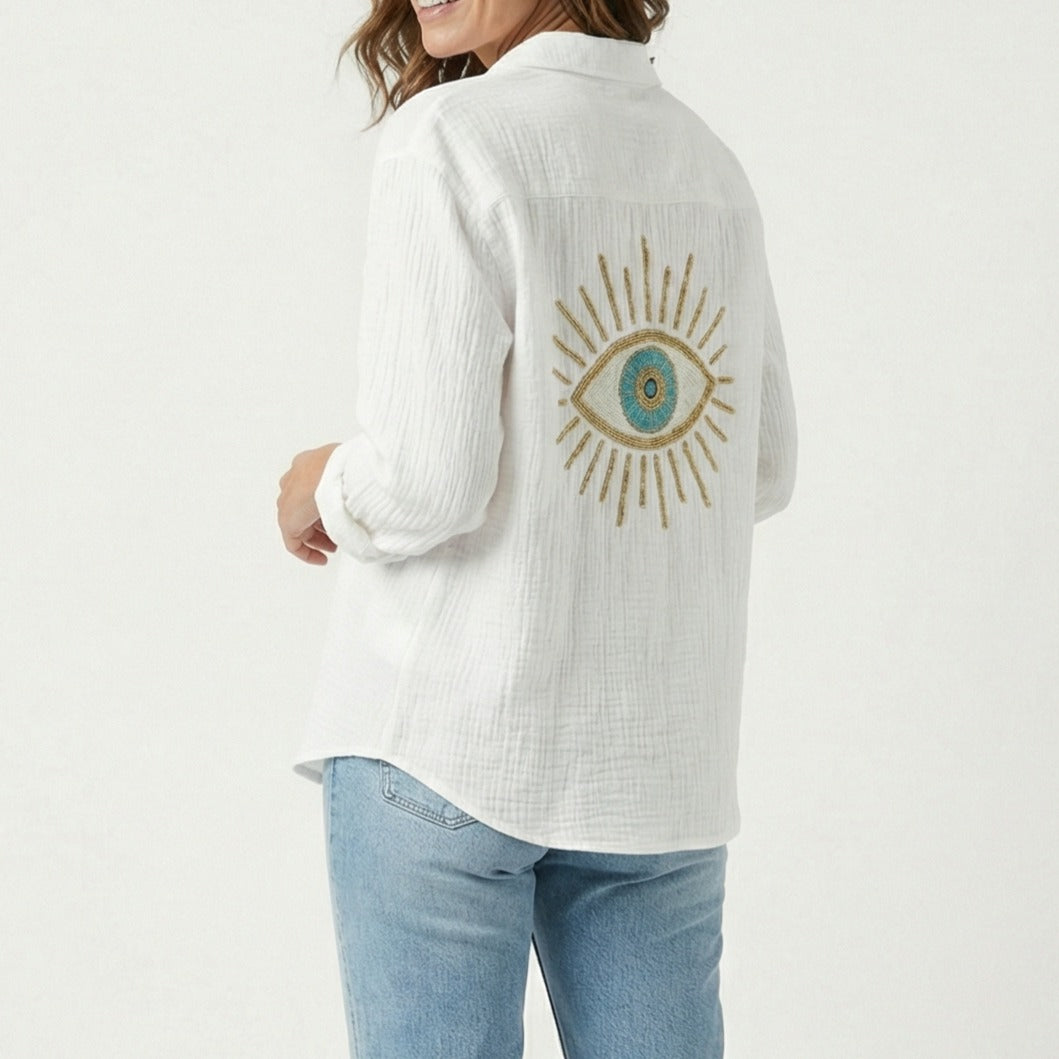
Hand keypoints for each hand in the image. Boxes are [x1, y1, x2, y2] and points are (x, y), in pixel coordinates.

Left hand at [277, 443, 340, 564]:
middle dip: (321, 525)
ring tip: (335, 547)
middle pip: (303, 509)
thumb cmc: (346, 466)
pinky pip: (294, 543)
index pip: (310, 489)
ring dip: (318, 538)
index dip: (324, 507)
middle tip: (337, 535)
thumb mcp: (350, 470)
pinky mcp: (287, 521)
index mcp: (306, 465)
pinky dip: (307, 553)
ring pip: (300, 525)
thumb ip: (350, 483)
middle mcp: (294, 481)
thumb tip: (360, 497)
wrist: (333, 473)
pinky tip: (322, 559)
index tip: (337, 517)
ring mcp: (288, 502)